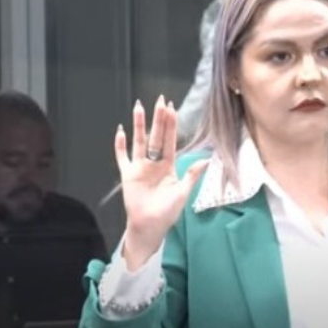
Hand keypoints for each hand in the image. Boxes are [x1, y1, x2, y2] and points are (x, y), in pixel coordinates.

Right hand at [114, 95, 207, 270]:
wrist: (150, 227)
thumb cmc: (167, 212)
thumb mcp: (183, 192)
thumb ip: (192, 175)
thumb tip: (207, 159)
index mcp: (168, 165)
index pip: (169, 140)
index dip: (170, 124)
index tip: (172, 108)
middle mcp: (154, 163)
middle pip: (156, 136)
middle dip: (158, 118)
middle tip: (160, 100)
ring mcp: (139, 167)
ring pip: (139, 142)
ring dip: (138, 125)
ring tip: (138, 108)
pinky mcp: (127, 175)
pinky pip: (122, 157)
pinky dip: (120, 146)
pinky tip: (120, 132)